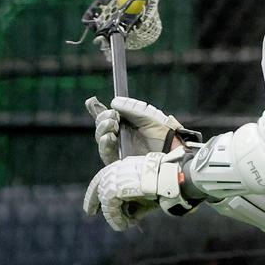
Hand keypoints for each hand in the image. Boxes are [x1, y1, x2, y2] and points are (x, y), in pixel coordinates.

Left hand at [83, 148, 193, 230]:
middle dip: (93, 199)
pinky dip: (116, 219)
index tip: (96, 199)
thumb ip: (137, 203)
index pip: (106, 174)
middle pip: (99, 183)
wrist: (170, 179)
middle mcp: (117, 169)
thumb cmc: (164, 184)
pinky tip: (126, 225)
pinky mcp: (113, 191)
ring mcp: (114, 179)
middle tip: (90, 212)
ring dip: (114, 215)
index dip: (98, 188)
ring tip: (124, 224)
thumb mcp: (147, 193)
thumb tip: (132, 217)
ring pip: (106, 200)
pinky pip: (110, 210)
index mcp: (126, 165)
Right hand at [86, 96, 200, 163]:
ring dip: (102, 129)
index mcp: (129, 124)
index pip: (109, 116)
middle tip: (112, 116)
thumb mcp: (150, 118)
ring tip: (112, 124)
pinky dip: (104, 144)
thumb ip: (133, 109)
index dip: (99, 110)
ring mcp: (120, 149)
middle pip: (103, 126)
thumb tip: (114, 102)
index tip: (91, 101)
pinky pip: (105, 153)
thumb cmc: (165, 136)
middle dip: (103, 118)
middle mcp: (122, 136)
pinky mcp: (119, 162)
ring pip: (101, 138)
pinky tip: (109, 137)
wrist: (173, 154)